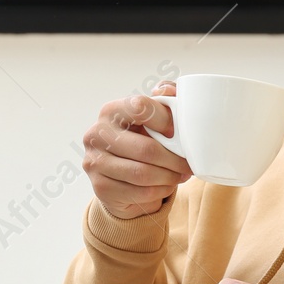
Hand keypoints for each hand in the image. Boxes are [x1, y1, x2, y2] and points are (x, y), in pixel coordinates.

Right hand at [81, 81, 192, 218]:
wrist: (119, 176)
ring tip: (181, 175)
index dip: (166, 120)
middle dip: (174, 159)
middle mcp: (96, 134)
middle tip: (189, 164)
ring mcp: (95, 162)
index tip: (178, 133)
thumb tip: (167, 90)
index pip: (141, 107)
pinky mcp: (100, 188)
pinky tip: (166, 185)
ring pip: (144, 174)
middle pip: (146, 149)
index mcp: (111, 111)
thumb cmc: (140, 140)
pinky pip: (140, 192)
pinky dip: (160, 190)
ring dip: (169, 177)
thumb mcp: (151, 118)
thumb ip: (164, 99)